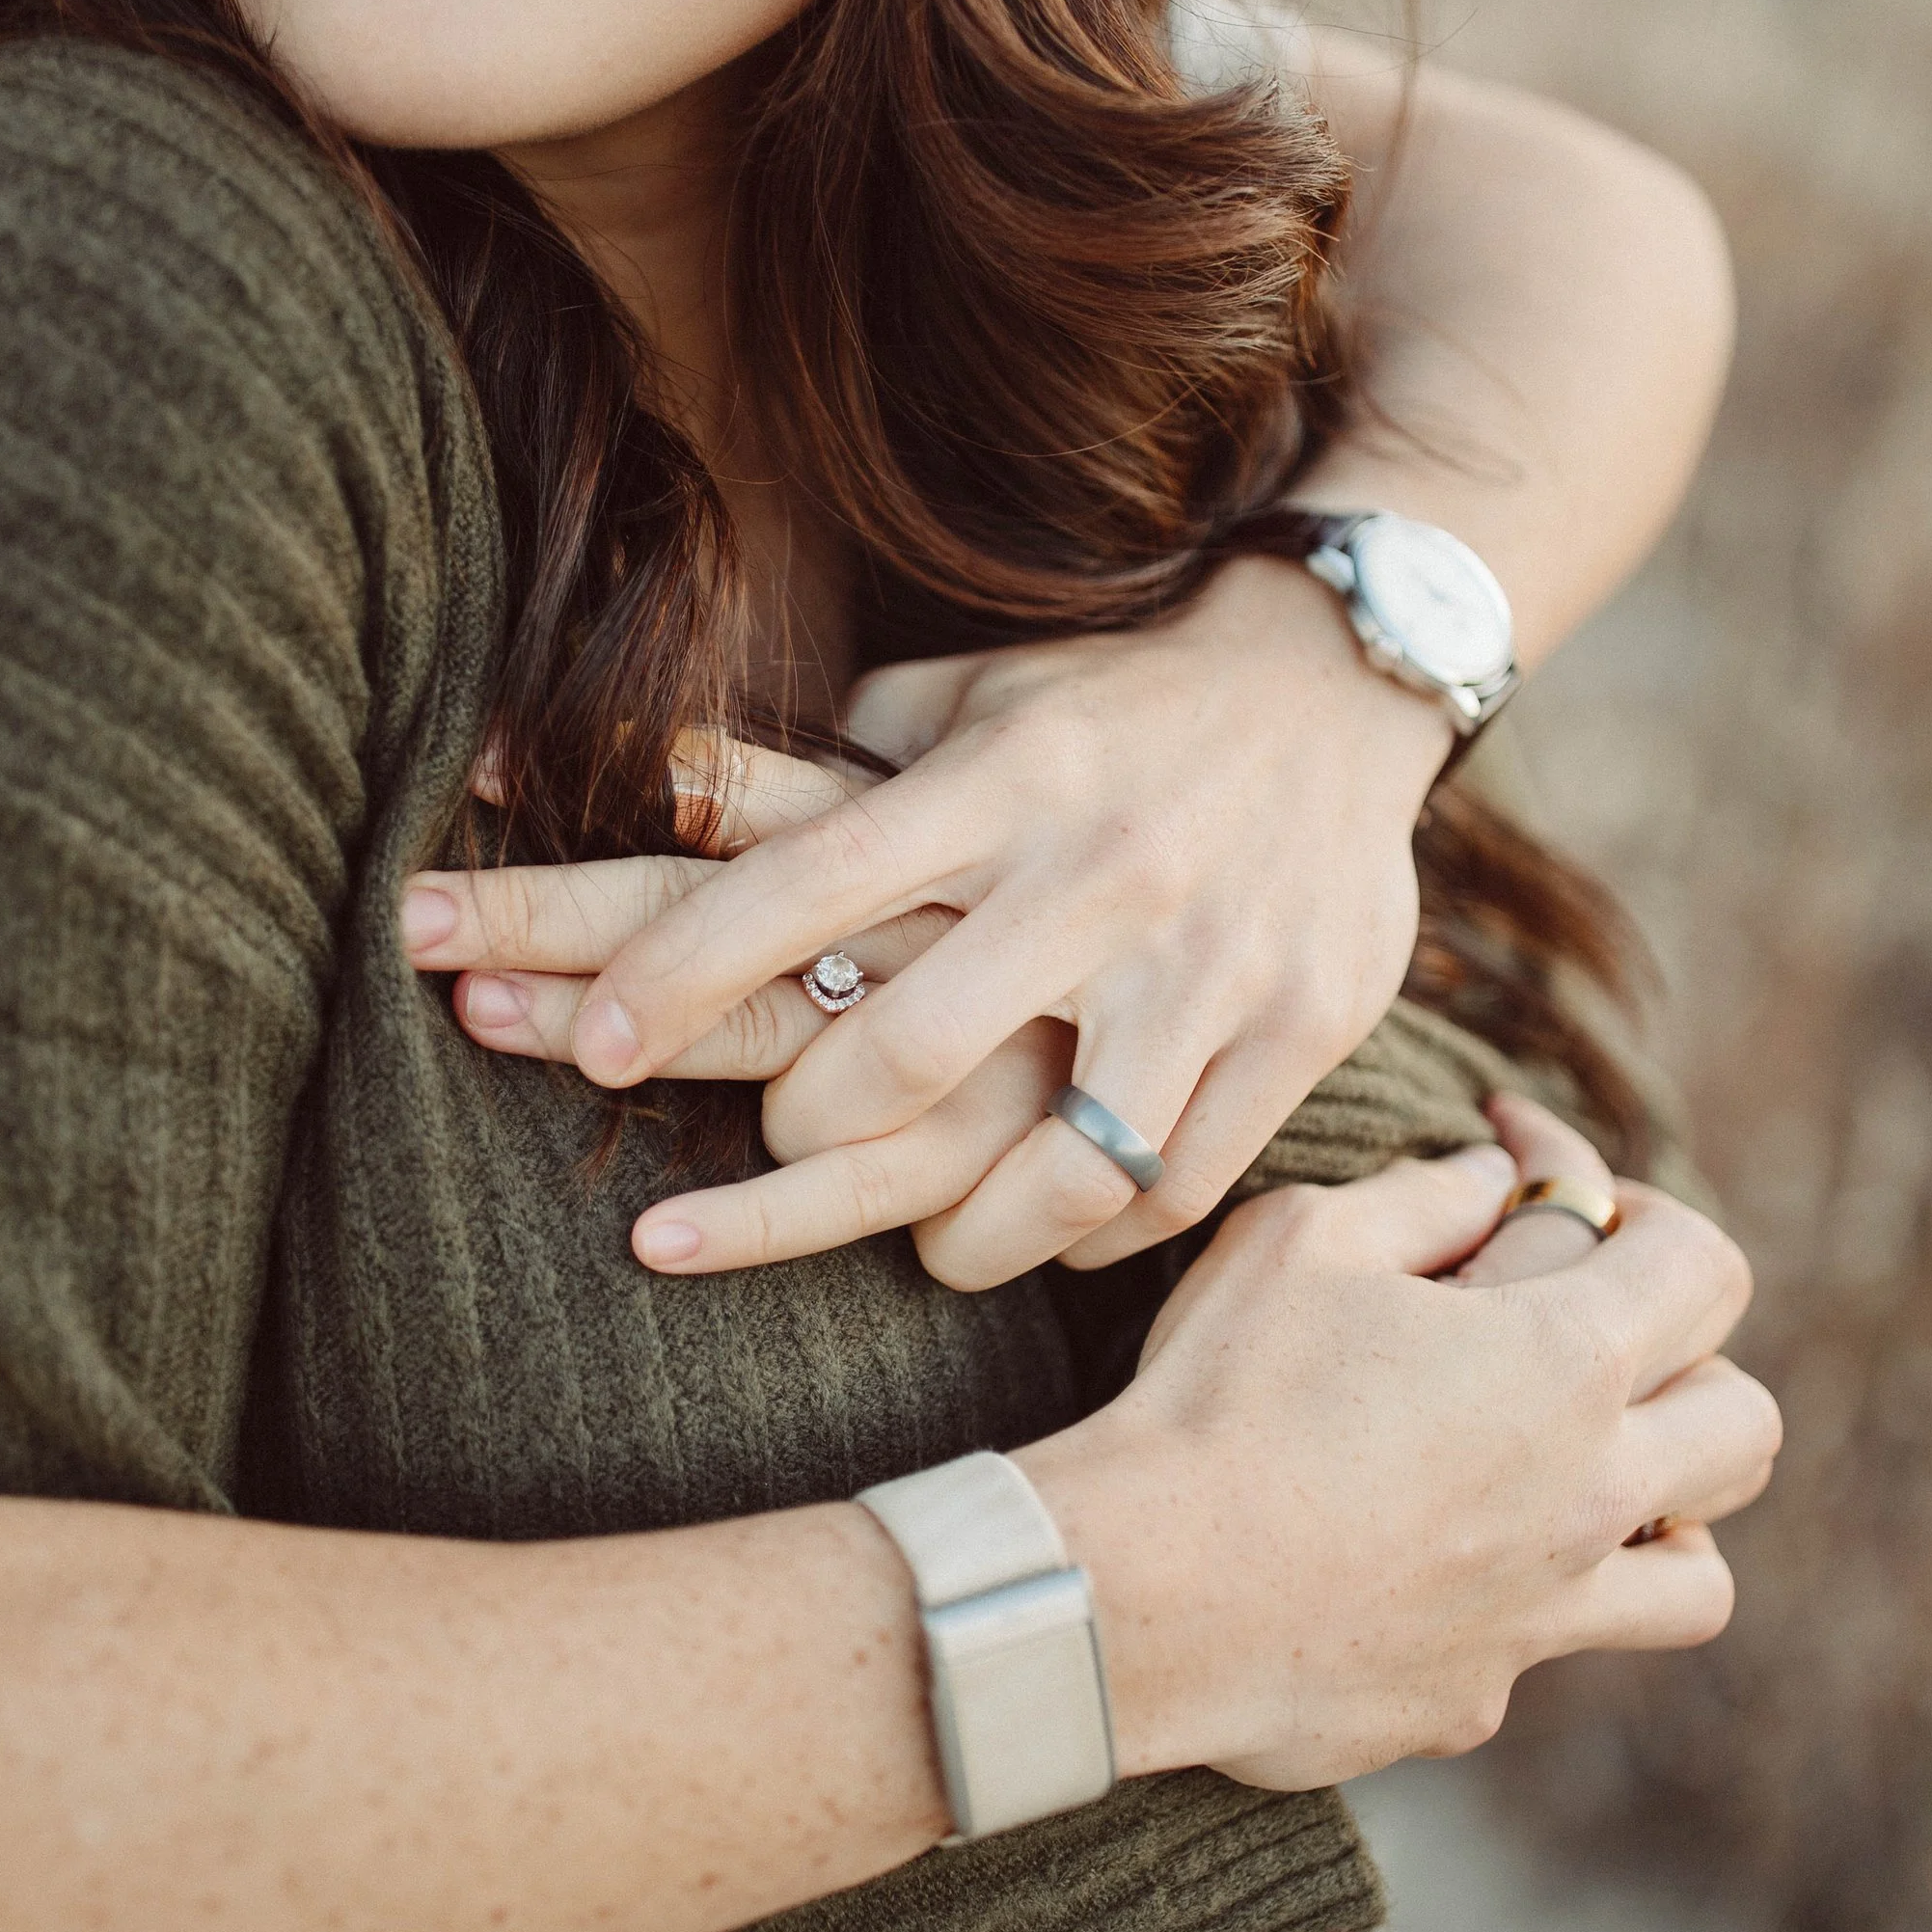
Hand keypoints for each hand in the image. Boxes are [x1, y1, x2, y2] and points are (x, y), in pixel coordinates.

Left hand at [402, 559, 1452, 1282]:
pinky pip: (1173, 1188)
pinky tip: (1051, 1240)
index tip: (589, 1044)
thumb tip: (659, 782)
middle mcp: (1096, 873)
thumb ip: (832, 758)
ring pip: (1055, 1164)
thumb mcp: (973, 693)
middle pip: (908, 1051)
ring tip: (927, 1250)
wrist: (1342, 680)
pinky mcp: (1299, 1029)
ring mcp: (1207, 962)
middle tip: (776, 1149)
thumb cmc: (1113, 700)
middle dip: (805, 1130)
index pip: (810, 884)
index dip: (687, 970)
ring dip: (961, 1236)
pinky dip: (1094, 1237)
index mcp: (999, 781)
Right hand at [1018, 1107, 1780, 1792]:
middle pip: (1743, 1422)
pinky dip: (1518, 1609)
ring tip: (1575, 1484)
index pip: (1703, 1267)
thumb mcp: (1301, 1243)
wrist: (1135, 1594)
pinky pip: (1546, 1652)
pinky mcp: (1475, 1698)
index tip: (1551, 1190)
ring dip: (1663, 1516)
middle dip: (1687, 1362)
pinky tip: (1434, 1577)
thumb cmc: (1215, 1399)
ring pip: (1703, 1574)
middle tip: (1586, 1339)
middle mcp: (1587, 1495)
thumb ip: (1422, 1198)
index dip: (1641, 1209)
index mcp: (1563, 1362)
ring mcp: (1543, 1612)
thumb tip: (1491, 1179)